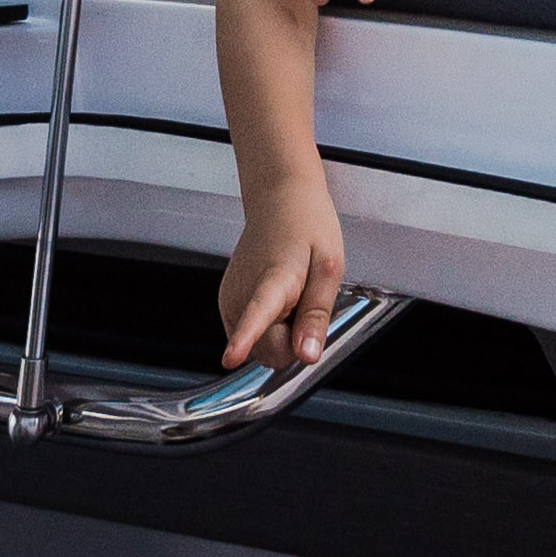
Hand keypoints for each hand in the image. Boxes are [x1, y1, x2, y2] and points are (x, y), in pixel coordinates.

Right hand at [219, 178, 350, 369]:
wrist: (278, 199)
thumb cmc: (307, 226)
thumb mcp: (328, 268)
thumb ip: (317, 314)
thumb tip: (307, 356)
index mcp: (273, 278)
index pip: (258, 313)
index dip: (245, 337)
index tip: (231, 356)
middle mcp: (242, 292)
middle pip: (266, 350)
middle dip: (291, 342)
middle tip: (304, 304)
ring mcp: (230, 299)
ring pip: (259, 348)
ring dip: (279, 335)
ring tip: (290, 297)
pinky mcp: (226, 304)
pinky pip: (251, 337)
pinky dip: (267, 328)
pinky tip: (277, 300)